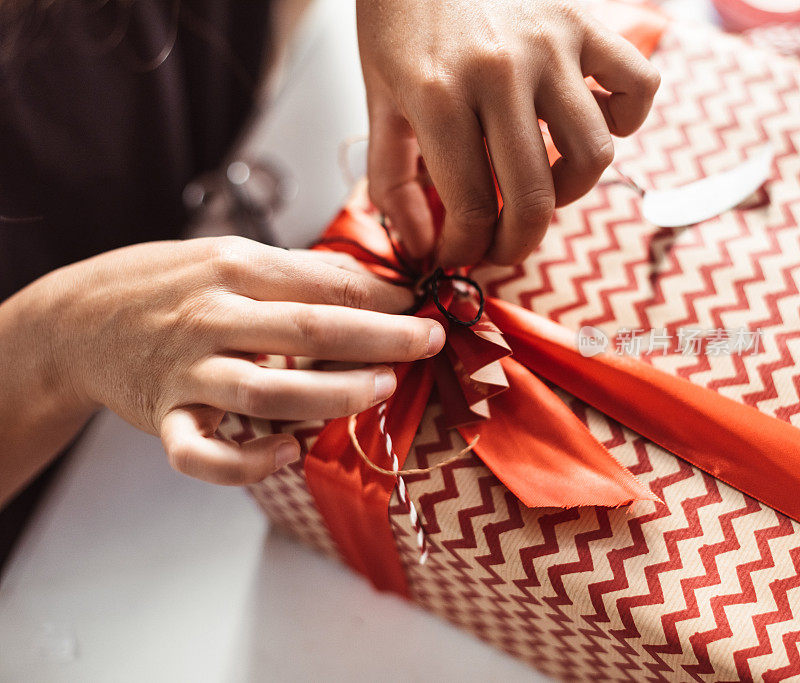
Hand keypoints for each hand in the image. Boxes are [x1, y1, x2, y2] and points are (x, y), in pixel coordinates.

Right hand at [40, 237, 444, 484]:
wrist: (77, 319)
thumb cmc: (167, 285)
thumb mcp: (227, 256)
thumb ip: (296, 272)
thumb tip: (369, 282)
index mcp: (233, 268)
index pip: (324, 283)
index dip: (382, 296)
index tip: (421, 306)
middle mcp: (212, 318)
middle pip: (310, 330)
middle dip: (382, 338)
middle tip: (428, 343)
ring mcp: (187, 372)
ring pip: (270, 392)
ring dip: (335, 395)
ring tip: (380, 390)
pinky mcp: (165, 419)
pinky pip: (205, 455)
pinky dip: (249, 463)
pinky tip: (291, 452)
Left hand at [357, 0, 659, 265]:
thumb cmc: (398, 21)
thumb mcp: (378, 101)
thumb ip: (391, 179)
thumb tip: (421, 245)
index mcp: (437, 97)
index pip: (470, 206)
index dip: (465, 248)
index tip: (459, 253)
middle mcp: (498, 74)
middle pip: (534, 197)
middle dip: (517, 244)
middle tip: (502, 247)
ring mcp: (549, 45)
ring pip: (593, 154)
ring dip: (568, 191)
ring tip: (540, 186)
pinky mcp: (584, 21)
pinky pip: (637, 84)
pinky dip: (626, 118)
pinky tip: (593, 124)